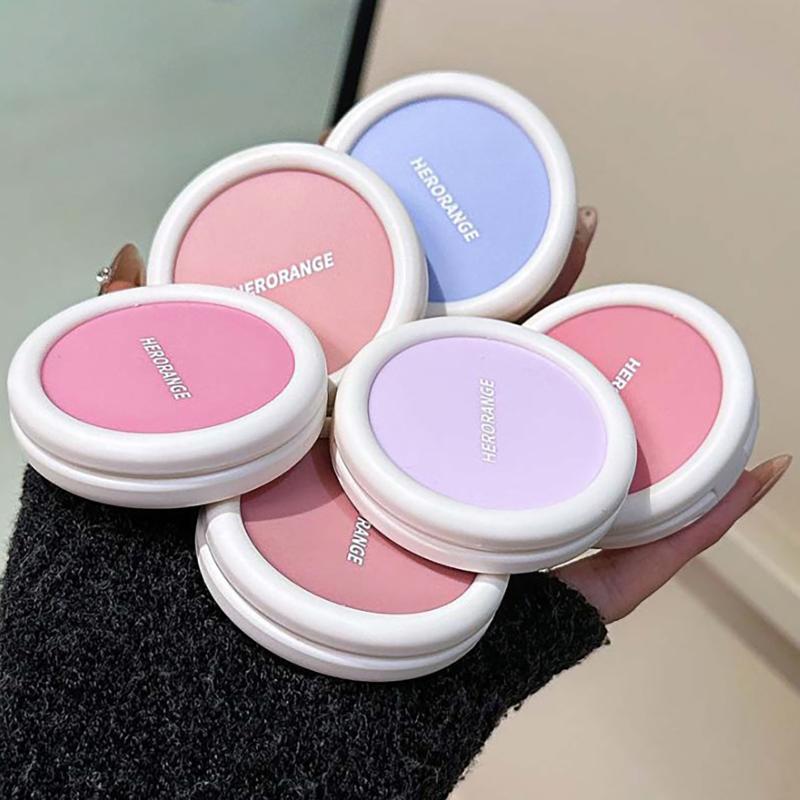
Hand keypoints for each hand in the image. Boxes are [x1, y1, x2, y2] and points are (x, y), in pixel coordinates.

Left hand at [99, 218, 790, 627]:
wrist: (215, 749)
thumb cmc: (171, 610)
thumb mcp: (142, 463)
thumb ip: (138, 359)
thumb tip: (124, 254)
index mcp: (356, 455)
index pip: (414, 348)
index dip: (450, 276)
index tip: (475, 214)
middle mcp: (428, 491)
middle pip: (507, 388)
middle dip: (550, 307)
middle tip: (583, 233)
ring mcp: (493, 547)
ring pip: (583, 460)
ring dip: (634, 390)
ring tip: (671, 326)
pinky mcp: (547, 615)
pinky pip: (640, 563)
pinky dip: (701, 521)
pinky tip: (749, 464)